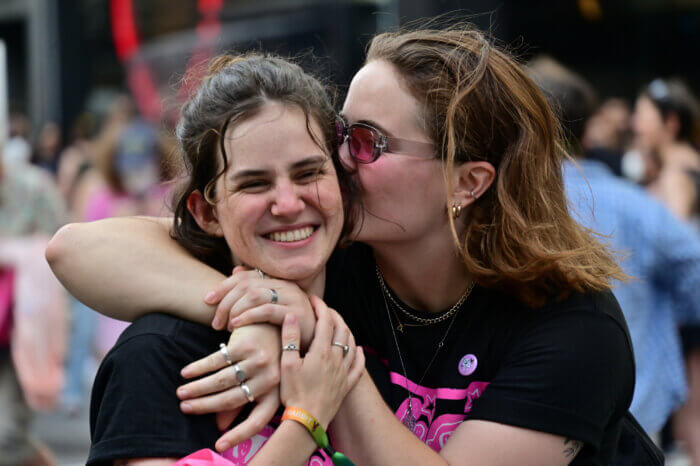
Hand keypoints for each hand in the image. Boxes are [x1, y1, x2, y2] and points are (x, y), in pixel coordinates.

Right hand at [177, 324, 280, 425]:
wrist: (272, 322)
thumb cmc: (264, 357)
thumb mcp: (258, 381)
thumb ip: (240, 403)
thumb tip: (220, 427)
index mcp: (275, 393)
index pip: (258, 420)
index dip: (238, 435)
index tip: (218, 445)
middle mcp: (269, 378)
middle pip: (231, 399)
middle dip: (204, 406)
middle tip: (184, 408)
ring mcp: (258, 361)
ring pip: (221, 380)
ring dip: (198, 388)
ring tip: (181, 392)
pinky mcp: (245, 345)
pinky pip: (216, 361)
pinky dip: (199, 368)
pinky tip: (186, 372)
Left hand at [205, 266, 315, 347]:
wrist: (314, 347)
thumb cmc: (287, 330)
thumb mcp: (269, 309)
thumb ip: (253, 291)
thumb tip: (235, 269)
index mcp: (277, 281)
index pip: (245, 276)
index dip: (223, 286)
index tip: (207, 300)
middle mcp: (286, 285)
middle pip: (247, 285)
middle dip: (226, 302)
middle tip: (215, 322)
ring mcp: (293, 297)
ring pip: (255, 295)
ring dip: (235, 310)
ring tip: (225, 326)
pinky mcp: (296, 313)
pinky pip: (267, 310)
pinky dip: (248, 316)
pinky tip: (236, 325)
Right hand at [280, 296, 364, 429]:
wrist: (307, 421)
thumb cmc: (293, 393)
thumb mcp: (286, 364)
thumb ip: (290, 337)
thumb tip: (292, 315)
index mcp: (321, 351)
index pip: (325, 321)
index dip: (320, 307)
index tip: (313, 299)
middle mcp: (336, 358)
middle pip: (341, 329)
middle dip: (333, 315)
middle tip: (324, 309)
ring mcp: (344, 372)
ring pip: (351, 344)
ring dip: (346, 330)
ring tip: (338, 324)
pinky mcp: (347, 385)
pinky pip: (359, 365)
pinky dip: (359, 353)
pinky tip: (358, 349)